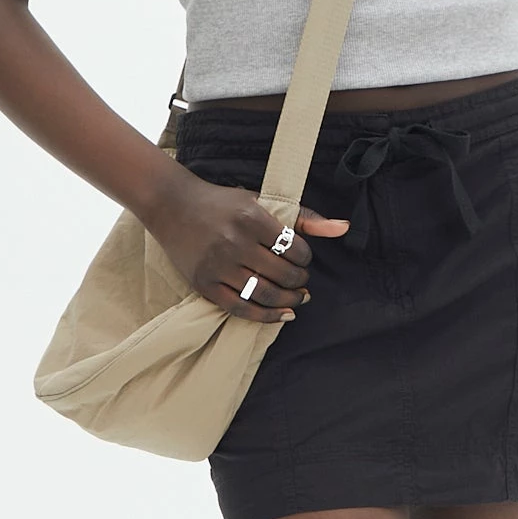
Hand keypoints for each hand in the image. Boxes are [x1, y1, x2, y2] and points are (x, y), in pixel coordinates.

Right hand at [145, 168, 348, 323]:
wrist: (173, 205)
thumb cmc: (224, 203)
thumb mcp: (262, 202)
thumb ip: (304, 216)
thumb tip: (344, 227)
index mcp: (252, 218)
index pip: (296, 249)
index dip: (306, 258)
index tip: (302, 257)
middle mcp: (235, 242)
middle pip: (284, 275)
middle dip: (300, 282)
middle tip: (302, 281)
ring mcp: (218, 266)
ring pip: (266, 295)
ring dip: (289, 302)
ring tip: (296, 299)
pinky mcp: (204, 285)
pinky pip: (241, 309)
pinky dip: (266, 317)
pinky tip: (282, 315)